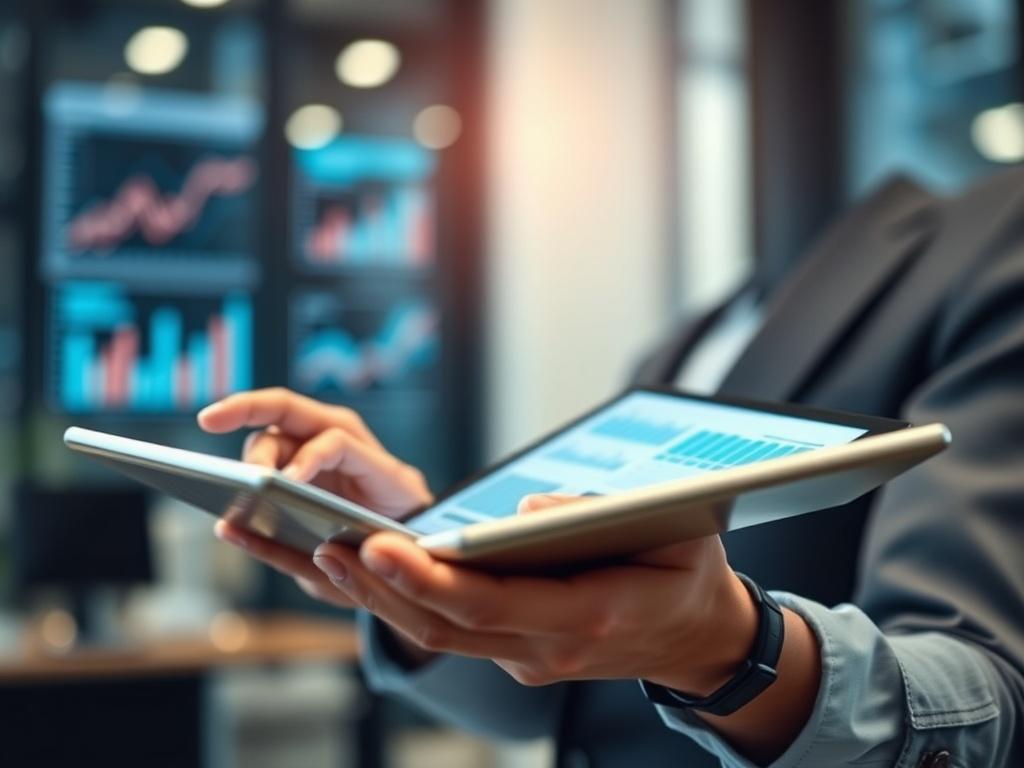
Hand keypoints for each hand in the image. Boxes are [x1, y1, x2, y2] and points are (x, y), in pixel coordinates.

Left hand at [197, 387, 433, 609]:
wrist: (420, 569)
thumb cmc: (362, 556)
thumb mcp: (307, 558)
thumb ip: (270, 544)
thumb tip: (225, 527)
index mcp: (303, 463)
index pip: (264, 430)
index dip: (233, 414)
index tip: (203, 418)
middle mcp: (325, 444)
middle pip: (277, 412)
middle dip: (243, 411)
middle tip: (215, 432)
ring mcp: (351, 448)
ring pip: (302, 416)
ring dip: (275, 441)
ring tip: (255, 473)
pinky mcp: (376, 461)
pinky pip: (336, 443)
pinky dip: (312, 457)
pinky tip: (293, 480)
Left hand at [312, 493, 758, 692]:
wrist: (702, 640)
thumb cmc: (689, 574)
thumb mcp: (675, 528)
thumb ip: (597, 514)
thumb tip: (523, 511)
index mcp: (589, 615)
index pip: (489, 603)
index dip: (427, 579)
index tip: (377, 544)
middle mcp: (549, 649)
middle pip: (447, 627)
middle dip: (382, 588)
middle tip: (330, 545)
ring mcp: (532, 660)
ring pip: (441, 638)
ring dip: (382, 600)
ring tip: (332, 555)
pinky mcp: (521, 656)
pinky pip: (456, 636)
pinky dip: (411, 605)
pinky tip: (375, 574)